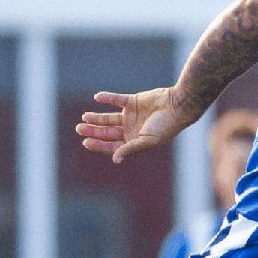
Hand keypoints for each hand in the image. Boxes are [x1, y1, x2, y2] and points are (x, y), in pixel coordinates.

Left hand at [77, 87, 197, 163]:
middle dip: (94, 131)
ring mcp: (131, 116)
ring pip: (109, 118)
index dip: (98, 145)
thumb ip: (130, 149)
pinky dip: (107, 98)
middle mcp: (130, 130)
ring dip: (97, 118)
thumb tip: (115, 159)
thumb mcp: (147, 141)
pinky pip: (117, 100)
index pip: (112, 145)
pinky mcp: (133, 101)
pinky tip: (97, 97)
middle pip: (108, 132)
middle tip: (79, 128)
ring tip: (84, 117)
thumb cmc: (165, 127)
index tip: (86, 142)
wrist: (177, 106)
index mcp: (134, 142)